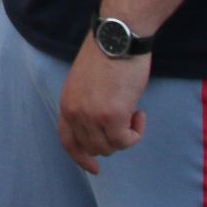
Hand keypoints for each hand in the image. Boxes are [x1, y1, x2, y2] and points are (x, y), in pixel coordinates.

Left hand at [57, 32, 150, 173]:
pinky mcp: (112, 117)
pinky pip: (127, 140)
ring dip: (126, 134)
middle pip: (94, 147)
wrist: (118, 37)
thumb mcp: (87, 83)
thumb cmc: (108, 54)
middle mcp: (75, 112)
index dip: (80, 157)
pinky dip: (137, 131)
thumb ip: (87, 104)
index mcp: (67, 102)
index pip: (68, 140)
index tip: (94, 169)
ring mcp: (92, 116)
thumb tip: (100, 126)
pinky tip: (139, 111)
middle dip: (113, 140)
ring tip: (133, 111)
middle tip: (127, 118)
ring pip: (111, 146)